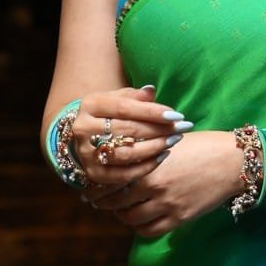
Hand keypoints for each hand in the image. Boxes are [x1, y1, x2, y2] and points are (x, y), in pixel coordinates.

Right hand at [72, 85, 191, 191]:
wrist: (82, 139)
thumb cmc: (107, 115)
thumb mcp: (116, 99)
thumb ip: (134, 96)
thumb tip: (151, 91)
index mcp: (91, 105)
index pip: (125, 107)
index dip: (152, 112)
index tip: (176, 115)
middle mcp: (84, 129)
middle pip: (128, 130)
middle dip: (159, 129)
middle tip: (182, 128)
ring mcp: (87, 153)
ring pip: (126, 153)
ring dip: (155, 148)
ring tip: (174, 141)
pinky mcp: (94, 173)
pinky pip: (124, 174)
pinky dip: (146, 167)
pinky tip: (162, 156)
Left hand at [86, 130, 243, 237]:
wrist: (233, 162)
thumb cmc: (200, 145)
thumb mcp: (167, 139)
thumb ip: (142, 149)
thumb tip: (116, 156)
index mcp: (147, 162)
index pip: (109, 178)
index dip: (95, 184)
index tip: (89, 186)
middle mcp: (153, 184)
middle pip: (114, 201)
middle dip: (102, 202)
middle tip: (97, 200)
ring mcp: (166, 204)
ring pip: (129, 218)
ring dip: (121, 215)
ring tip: (121, 208)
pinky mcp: (179, 218)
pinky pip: (149, 230)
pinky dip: (140, 227)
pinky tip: (141, 218)